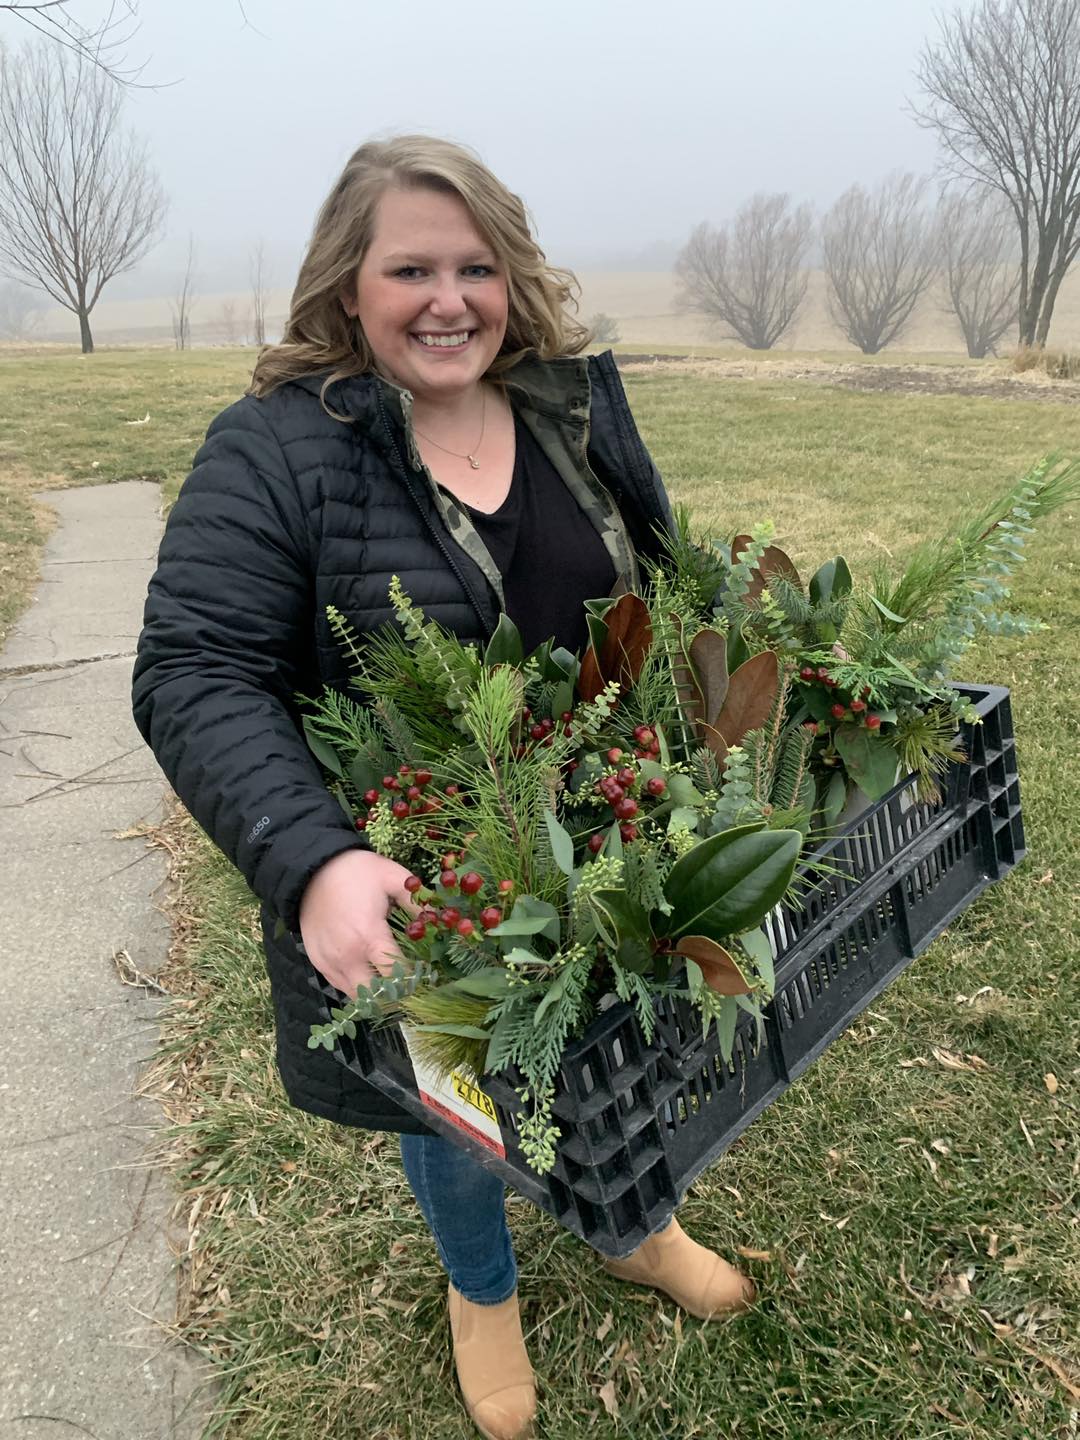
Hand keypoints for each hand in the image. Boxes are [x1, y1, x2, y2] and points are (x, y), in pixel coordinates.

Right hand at [299, 849, 415, 997]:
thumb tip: (437, 920)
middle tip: (409, 984)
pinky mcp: (318, 962)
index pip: (397, 975)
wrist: (312, 869)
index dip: (415, 980)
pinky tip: (367, 973)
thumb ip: (416, 903)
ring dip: (375, 993)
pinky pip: (339, 986)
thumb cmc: (356, 871)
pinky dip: (355, 986)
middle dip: (396, 994)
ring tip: (389, 982)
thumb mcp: (392, 878)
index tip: (426, 976)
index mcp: (369, 936)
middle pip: (376, 995)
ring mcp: (330, 961)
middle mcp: (348, 956)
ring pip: (356, 996)